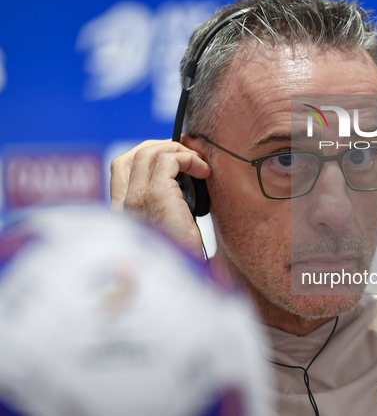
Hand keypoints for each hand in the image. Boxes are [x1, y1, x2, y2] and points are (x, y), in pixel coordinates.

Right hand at [110, 139, 210, 254]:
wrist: (181, 283)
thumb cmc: (180, 262)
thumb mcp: (167, 233)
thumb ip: (164, 210)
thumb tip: (182, 188)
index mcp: (122, 214)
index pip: (119, 170)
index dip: (144, 155)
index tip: (170, 157)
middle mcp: (123, 205)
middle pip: (130, 156)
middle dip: (159, 146)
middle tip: (186, 154)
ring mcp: (136, 198)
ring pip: (149, 152)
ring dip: (177, 151)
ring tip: (198, 162)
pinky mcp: (156, 194)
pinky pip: (169, 160)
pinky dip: (188, 158)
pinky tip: (203, 171)